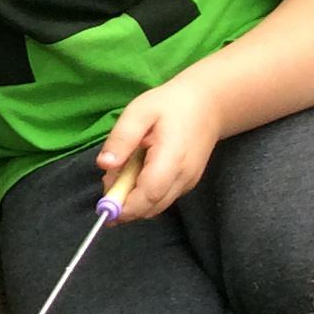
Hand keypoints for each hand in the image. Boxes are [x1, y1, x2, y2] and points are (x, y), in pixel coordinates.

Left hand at [96, 78, 223, 222]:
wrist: (209, 105)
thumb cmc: (171, 105)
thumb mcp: (139, 112)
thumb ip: (122, 139)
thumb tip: (104, 165)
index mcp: (172, 158)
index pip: (149, 194)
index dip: (125, 206)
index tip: (103, 208)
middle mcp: (184, 176)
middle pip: (151, 207)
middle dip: (124, 206)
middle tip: (108, 183)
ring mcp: (188, 182)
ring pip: (156, 206)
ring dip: (133, 201)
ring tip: (121, 173)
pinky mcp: (188, 183)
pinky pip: (162, 198)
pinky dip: (144, 195)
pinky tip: (135, 173)